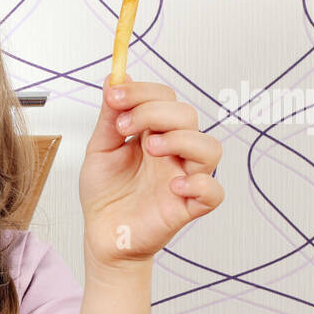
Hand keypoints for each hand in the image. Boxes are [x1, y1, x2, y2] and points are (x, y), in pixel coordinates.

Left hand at [78, 75, 223, 272]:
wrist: (102, 234)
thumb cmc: (105, 194)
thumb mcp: (99, 150)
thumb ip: (110, 118)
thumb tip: (114, 79)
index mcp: (154, 132)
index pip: (164, 98)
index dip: (142, 92)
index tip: (114, 96)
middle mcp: (174, 151)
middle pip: (187, 116)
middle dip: (155, 112)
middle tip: (125, 126)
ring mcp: (184, 176)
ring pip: (210, 148)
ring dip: (182, 140)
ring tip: (152, 149)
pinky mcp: (188, 206)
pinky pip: (213, 192)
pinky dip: (200, 184)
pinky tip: (175, 184)